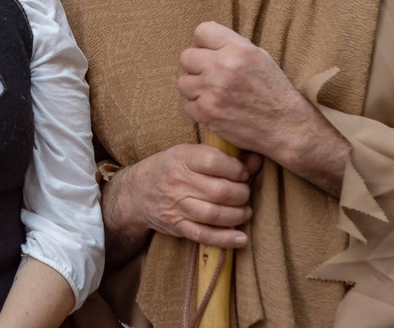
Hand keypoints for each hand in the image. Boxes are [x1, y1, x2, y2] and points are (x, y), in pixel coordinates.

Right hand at [107, 144, 261, 248]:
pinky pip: (204, 235)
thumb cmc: (169, 168)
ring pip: (214, 214)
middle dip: (241, 194)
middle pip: (219, 191)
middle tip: (244, 193)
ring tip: (244, 211)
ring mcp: (176, 206)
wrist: (136, 192)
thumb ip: (223, 158)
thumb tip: (256, 161)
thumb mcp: (189, 154)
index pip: (215, 162)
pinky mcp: (177, 226)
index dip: (236, 169)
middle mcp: (177, 182)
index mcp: (181, 157)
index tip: (243, 173)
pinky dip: (225, 238)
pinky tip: (241, 238)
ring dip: (237, 215)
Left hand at [178, 21, 348, 196]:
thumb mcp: (259, 57)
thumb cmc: (274, 90)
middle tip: (210, 76)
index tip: (211, 53)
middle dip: (196, 66)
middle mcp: (223, 66)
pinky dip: (198, 108)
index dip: (204, 43)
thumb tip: (204, 40)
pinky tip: (215, 109)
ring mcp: (212, 91)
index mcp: (239, 49)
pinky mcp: (207, 113)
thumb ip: (232, 46)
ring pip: (183, 83)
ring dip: (195, 88)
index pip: (202, 31)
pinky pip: (187, 105)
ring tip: (213, 94)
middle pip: (186, 57)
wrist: (286, 126)